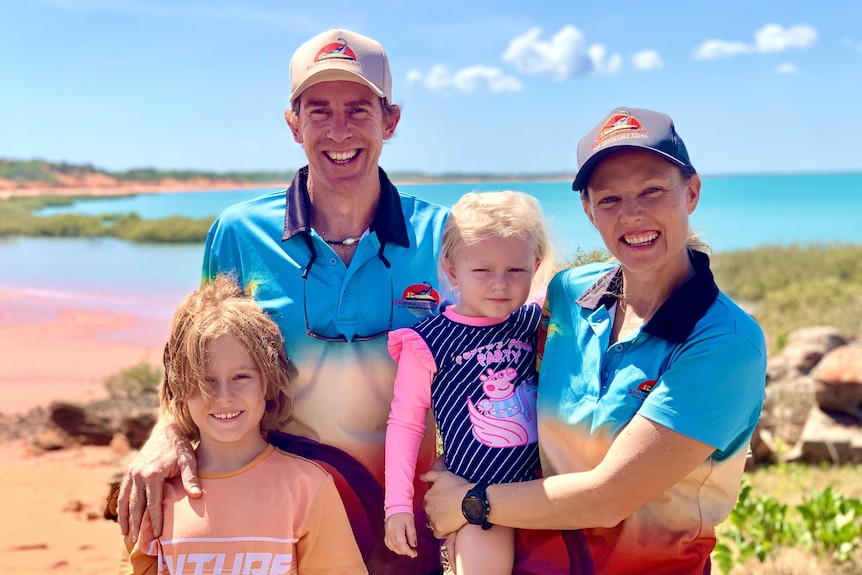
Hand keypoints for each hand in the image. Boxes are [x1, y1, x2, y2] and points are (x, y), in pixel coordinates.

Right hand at [117, 422, 200, 539]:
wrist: (167, 430)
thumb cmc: (180, 447)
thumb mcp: (189, 461)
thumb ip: (191, 479)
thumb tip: (197, 496)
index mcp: (152, 474)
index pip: (153, 504)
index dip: (154, 520)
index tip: (157, 534)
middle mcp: (138, 475)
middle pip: (136, 505)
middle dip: (137, 525)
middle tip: (138, 541)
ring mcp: (132, 473)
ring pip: (126, 501)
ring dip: (125, 519)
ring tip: (126, 535)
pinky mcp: (129, 471)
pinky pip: (123, 493)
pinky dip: (121, 507)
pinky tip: (123, 518)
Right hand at [384, 512, 417, 557]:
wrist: (395, 507)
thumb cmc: (404, 514)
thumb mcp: (410, 522)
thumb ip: (412, 534)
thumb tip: (413, 545)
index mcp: (397, 530)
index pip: (402, 544)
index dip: (408, 551)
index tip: (414, 554)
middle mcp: (390, 533)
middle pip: (397, 547)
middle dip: (405, 552)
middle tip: (413, 552)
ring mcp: (387, 534)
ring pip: (392, 547)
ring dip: (400, 551)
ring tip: (407, 549)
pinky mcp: (386, 534)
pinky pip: (389, 544)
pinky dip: (394, 548)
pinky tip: (399, 547)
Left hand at [420, 468, 469, 538]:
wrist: (471, 501)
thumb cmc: (459, 487)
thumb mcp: (444, 475)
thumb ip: (430, 475)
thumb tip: (420, 477)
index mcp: (428, 496)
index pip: (427, 501)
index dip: (436, 502)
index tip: (444, 502)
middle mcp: (428, 508)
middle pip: (429, 512)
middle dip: (437, 512)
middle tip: (448, 510)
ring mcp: (433, 520)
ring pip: (433, 523)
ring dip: (439, 522)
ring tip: (451, 518)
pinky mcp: (440, 530)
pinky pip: (438, 534)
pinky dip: (443, 532)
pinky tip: (450, 527)